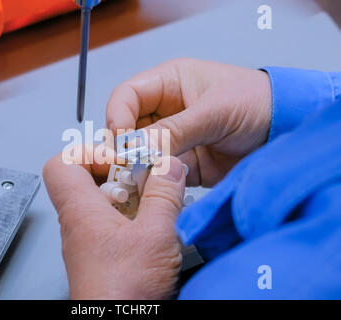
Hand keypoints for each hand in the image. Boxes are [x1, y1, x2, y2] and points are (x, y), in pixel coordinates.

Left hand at [43, 146, 185, 298]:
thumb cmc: (122, 293)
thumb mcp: (156, 235)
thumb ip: (164, 195)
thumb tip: (169, 166)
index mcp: (81, 211)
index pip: (63, 163)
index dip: (90, 152)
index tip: (119, 156)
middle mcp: (79, 224)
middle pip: (85, 179)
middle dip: (118, 173)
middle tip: (141, 177)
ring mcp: (88, 240)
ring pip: (101, 202)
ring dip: (129, 196)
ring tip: (153, 202)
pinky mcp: (101, 255)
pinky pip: (111, 223)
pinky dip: (132, 217)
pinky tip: (153, 226)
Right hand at [106, 58, 271, 186]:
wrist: (288, 131)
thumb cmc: (257, 102)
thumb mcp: (215, 110)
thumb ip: (175, 130)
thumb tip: (136, 147)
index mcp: (168, 84)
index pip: (127, 97)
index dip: (118, 116)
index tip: (120, 140)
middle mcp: (165, 112)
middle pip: (129, 129)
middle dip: (125, 147)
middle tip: (125, 166)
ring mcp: (174, 140)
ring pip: (141, 154)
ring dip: (138, 168)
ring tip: (140, 180)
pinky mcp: (183, 164)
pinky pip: (160, 174)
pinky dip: (156, 183)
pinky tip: (157, 188)